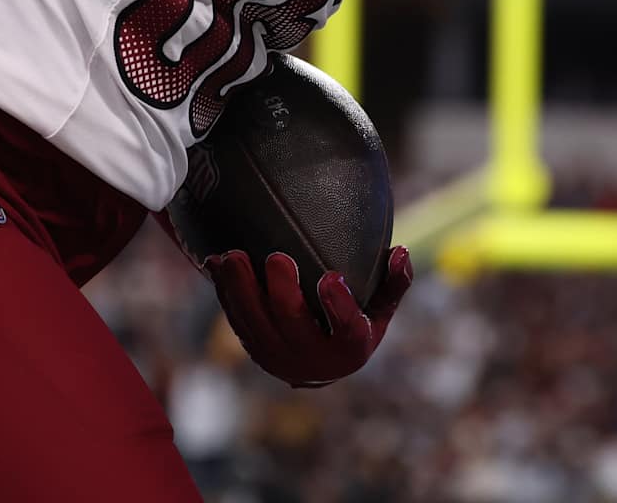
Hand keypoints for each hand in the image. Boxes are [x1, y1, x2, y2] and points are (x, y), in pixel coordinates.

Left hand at [204, 246, 412, 387]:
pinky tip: (216, 263)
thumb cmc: (355, 326)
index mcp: (350, 350)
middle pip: (293, 326)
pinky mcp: (254, 349)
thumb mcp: (380, 310)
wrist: (319, 365)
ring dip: (242, 290)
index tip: (331, 277)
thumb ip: (393, 283)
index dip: (339, 306)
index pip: (348, 330)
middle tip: (276, 257)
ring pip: (255, 324)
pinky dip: (225, 293)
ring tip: (233, 256)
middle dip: (282, 292)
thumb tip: (401, 251)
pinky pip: (237, 320)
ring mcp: (278, 357)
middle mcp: (312, 360)